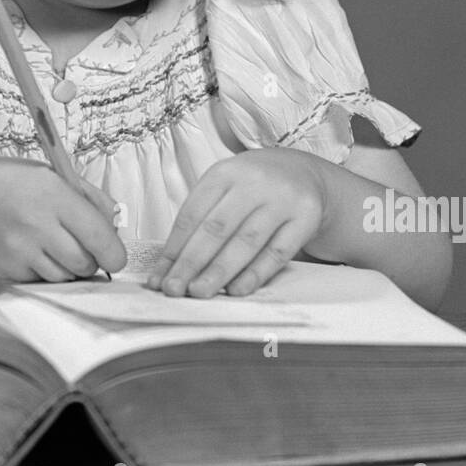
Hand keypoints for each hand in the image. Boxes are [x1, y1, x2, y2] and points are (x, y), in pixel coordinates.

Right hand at [0, 156, 126, 281]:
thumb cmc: (13, 183)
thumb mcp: (56, 176)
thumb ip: (92, 200)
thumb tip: (115, 229)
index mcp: (54, 195)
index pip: (98, 236)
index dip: (114, 253)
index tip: (115, 257)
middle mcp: (36, 224)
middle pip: (85, 264)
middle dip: (91, 261)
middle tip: (83, 247)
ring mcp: (19, 250)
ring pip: (65, 277)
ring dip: (68, 268)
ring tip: (53, 244)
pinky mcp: (7, 268)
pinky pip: (41, 281)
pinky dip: (44, 271)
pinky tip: (32, 250)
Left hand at [147, 148, 327, 297]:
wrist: (305, 174)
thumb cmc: (254, 187)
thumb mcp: (226, 188)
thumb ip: (202, 220)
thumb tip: (170, 266)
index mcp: (224, 173)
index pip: (192, 214)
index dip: (173, 248)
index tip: (159, 276)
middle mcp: (253, 182)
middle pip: (216, 228)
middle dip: (191, 263)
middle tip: (174, 289)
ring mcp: (282, 199)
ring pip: (246, 241)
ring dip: (219, 271)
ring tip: (199, 292)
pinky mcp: (306, 217)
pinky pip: (277, 251)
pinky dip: (255, 273)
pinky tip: (237, 289)